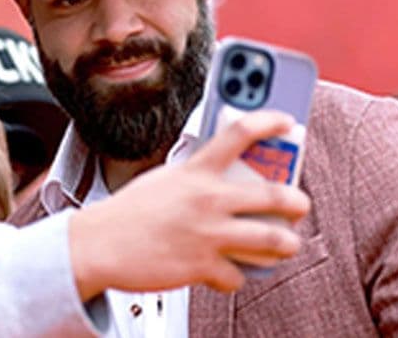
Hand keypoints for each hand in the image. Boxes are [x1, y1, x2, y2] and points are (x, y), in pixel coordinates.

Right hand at [69, 110, 310, 300]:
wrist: (98, 245)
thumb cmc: (129, 213)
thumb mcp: (165, 179)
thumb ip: (197, 176)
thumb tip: (227, 179)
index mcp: (196, 171)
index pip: (240, 133)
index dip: (270, 122)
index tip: (288, 122)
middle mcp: (207, 199)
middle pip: (275, 195)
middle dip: (297, 203)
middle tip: (298, 206)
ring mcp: (208, 234)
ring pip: (272, 241)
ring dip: (286, 245)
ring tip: (286, 245)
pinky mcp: (203, 266)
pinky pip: (238, 275)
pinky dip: (235, 276)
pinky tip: (227, 271)